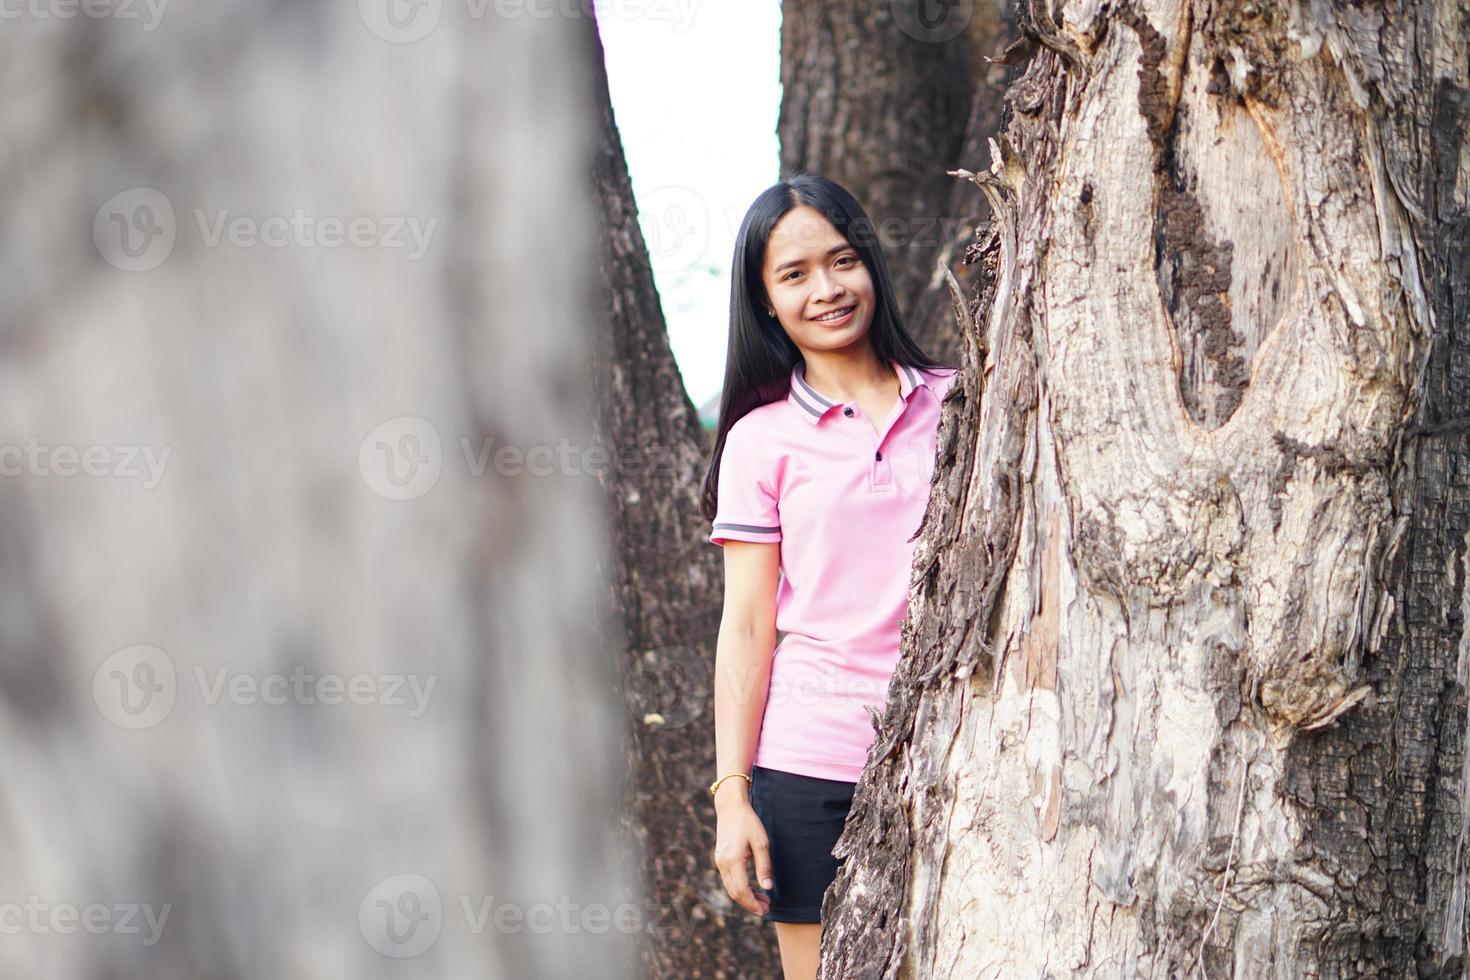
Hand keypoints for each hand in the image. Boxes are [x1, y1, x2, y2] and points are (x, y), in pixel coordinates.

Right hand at [713, 802, 772, 916]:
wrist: (731, 808)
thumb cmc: (749, 823)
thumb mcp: (761, 843)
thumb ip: (764, 866)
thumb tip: (767, 888)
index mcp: (733, 860)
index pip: (742, 891)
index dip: (753, 903)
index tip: (765, 910)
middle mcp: (723, 864)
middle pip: (735, 893)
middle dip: (750, 904)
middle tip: (766, 908)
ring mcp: (719, 861)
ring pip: (731, 888)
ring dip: (746, 897)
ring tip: (763, 899)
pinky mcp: (720, 859)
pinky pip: (729, 880)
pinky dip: (740, 888)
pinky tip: (752, 888)